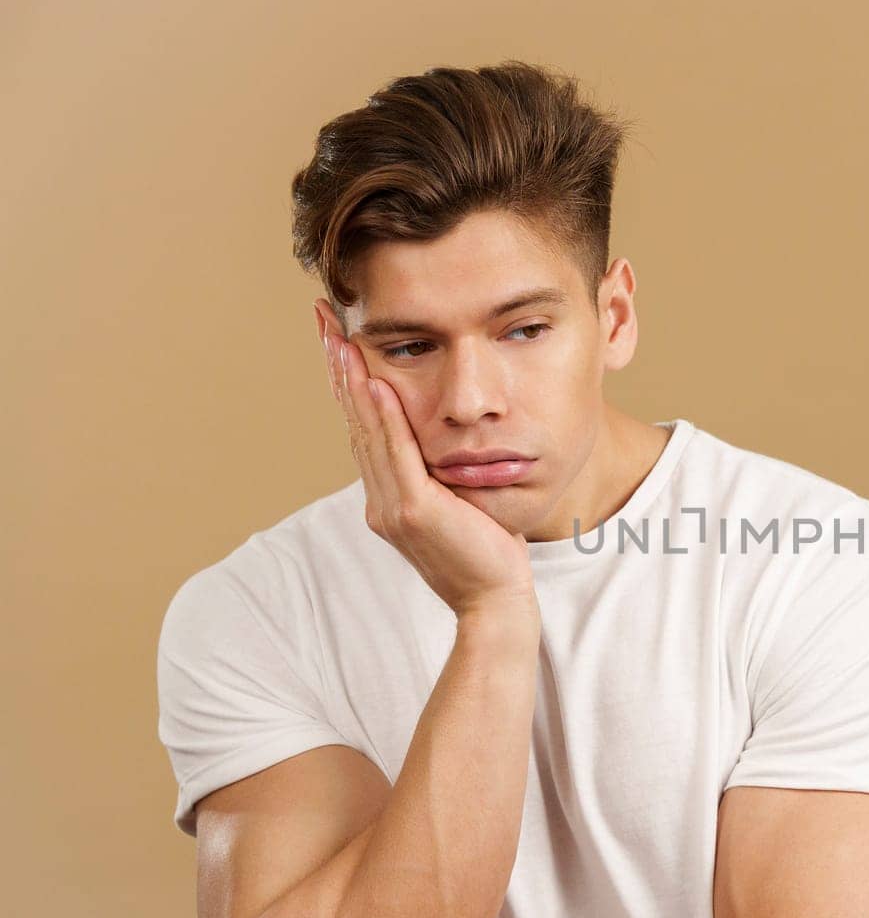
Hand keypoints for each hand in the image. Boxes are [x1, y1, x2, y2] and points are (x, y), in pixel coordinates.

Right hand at [315, 300, 541, 623]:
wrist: (495, 600)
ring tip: (340, 336)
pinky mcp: (414, 511)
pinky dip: (384, 416)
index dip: (347, 380)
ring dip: (352, 381)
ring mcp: (392, 507)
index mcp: (387, 496)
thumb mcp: (459, 504)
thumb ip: (440, 474)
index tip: (337, 335)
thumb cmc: (488, 553)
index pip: (363, 427)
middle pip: (353, 421)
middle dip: (338, 367)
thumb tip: (443, 440)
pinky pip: (396, 453)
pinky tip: (374, 382)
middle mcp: (380, 500)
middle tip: (324, 318)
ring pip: (367, 432)